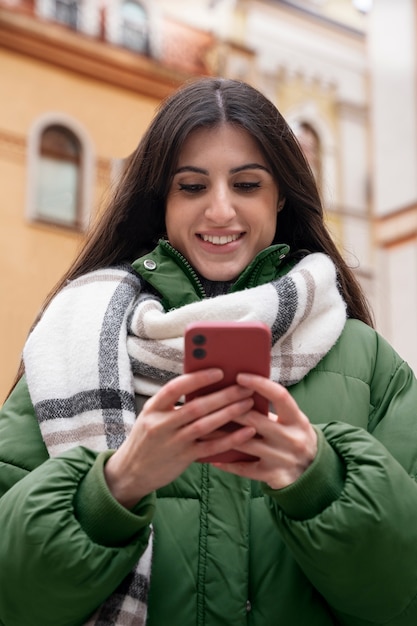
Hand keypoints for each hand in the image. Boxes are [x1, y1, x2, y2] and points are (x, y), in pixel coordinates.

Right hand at [104, 368, 255, 507]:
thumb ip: (172, 404)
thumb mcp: (151, 416)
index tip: (219, 371)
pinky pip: (211, 448)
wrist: (131, 472)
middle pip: (196, 406)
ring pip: (205, 425)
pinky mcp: (183, 459)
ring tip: (248, 403)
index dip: (197, 379)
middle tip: (245, 386)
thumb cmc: (148, 438)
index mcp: (152, 408)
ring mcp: (172, 443)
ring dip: (230, 413)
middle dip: (224, 395)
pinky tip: (247, 431)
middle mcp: (161, 424)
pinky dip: (231, 439)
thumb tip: (206, 386)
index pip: (175, 388)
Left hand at [210, 373, 317, 489]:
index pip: (279, 396)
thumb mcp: (292, 420)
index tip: (240, 376)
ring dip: (220, 435)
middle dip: (230, 410)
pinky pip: (244, 468)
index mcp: (297, 419)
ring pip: (245, 444)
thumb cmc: (294, 437)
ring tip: (201, 426)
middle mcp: (291, 438)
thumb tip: (239, 390)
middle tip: (208, 400)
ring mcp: (281, 458)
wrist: (313, 472)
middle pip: (255, 420)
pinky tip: (211, 457)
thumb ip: (271, 409)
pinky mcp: (272, 475)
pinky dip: (227, 463)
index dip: (260, 384)